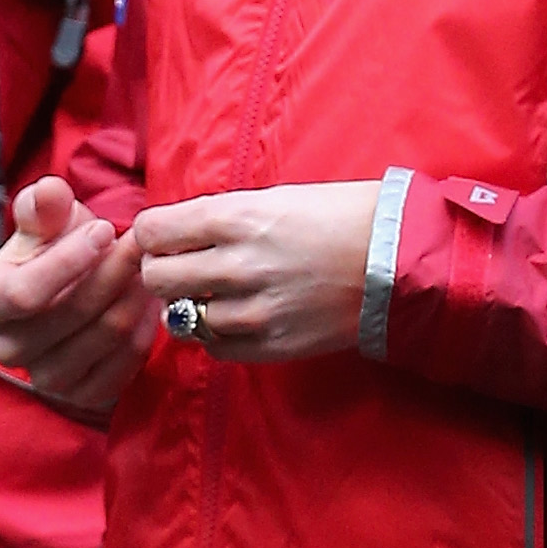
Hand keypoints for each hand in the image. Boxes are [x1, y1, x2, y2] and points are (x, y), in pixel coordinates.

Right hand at [0, 174, 159, 423]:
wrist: (65, 291)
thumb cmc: (50, 249)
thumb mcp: (42, 221)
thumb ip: (43, 204)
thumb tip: (50, 191)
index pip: (26, 293)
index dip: (69, 260)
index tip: (105, 229)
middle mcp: (10, 349)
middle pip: (73, 313)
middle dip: (115, 271)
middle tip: (142, 243)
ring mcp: (47, 379)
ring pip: (107, 335)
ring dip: (135, 296)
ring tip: (148, 266)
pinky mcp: (84, 395)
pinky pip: (127, 362)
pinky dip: (146, 328)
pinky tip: (150, 301)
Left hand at [132, 183, 380, 361]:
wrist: (395, 259)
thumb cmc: (335, 217)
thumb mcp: (271, 199)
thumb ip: (217, 219)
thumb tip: (169, 236)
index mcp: (233, 217)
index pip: (151, 231)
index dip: (153, 234)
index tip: (166, 237)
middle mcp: (235, 265)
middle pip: (155, 277)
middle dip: (162, 270)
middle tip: (182, 266)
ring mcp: (251, 311)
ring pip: (180, 317)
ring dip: (190, 305)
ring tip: (215, 292)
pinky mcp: (269, 345)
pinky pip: (213, 348)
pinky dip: (217, 333)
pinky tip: (236, 315)